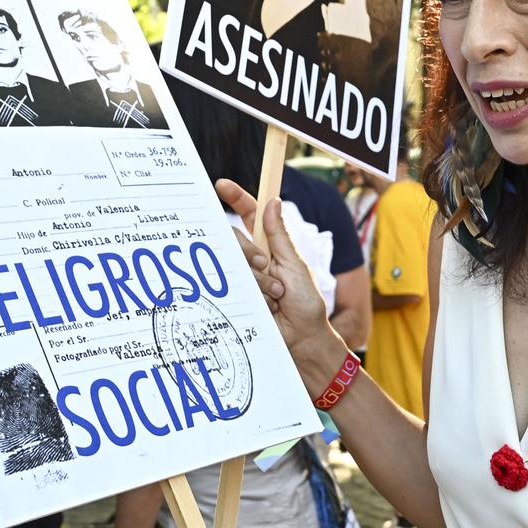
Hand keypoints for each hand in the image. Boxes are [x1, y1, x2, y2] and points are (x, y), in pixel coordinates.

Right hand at [216, 180, 346, 389]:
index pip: (250, 217)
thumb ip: (280, 237)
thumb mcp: (296, 267)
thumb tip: (273, 202)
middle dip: (251, 252)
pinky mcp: (238, 299)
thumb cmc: (306, 305)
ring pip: (234, 265)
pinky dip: (253, 296)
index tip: (221, 185)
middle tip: (267, 267)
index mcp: (271, 247)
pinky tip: (267, 307)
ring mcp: (245, 280)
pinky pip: (232, 288)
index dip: (237, 199)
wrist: (304, 342)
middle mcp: (255, 261)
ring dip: (258, 280)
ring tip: (277, 296)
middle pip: (237, 240)